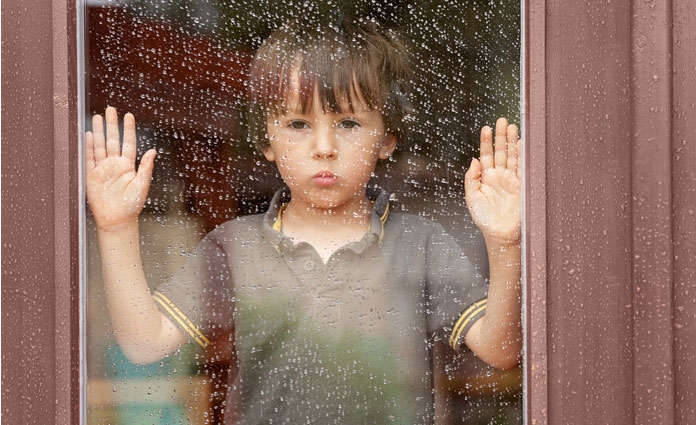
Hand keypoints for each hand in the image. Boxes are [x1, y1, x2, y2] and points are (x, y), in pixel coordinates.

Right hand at [85, 107, 155, 230]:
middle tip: (110, 109)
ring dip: (98, 131)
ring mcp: (102, 169)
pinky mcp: (91, 176)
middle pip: (112, 140)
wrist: (117, 220)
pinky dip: (88, 146)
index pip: (128, 143)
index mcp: (129, 166)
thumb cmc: (132, 205)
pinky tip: (88, 135)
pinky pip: (89, 158)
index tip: (129, 115)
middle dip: (111, 124)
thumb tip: (153, 150)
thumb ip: (146, 167)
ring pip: (100, 146)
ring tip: (97, 116)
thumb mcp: (142, 185)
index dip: (128, 129)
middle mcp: (115, 165)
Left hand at [465, 117, 520, 244]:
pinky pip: (523, 168)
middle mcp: (500, 176)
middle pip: (501, 152)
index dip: (486, 142)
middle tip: (502, 121)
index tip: (486, 128)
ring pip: (512, 157)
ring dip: (512, 142)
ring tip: (512, 127)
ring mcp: (512, 180)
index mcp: (486, 178)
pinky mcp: (522, 186)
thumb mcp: (472, 198)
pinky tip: (522, 144)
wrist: (501, 235)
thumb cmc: (485, 220)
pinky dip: (523, 156)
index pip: (486, 155)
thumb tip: (474, 160)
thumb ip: (471, 178)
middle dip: (501, 137)